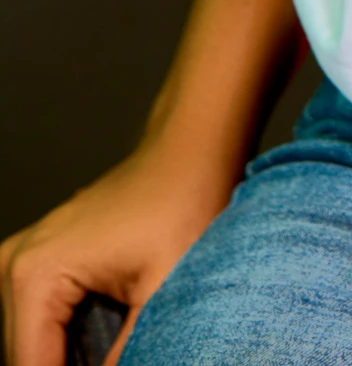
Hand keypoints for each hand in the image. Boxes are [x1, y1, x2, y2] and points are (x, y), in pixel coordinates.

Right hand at [1, 138, 234, 365]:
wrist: (189, 152)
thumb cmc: (183, 204)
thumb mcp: (160, 295)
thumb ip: (126, 357)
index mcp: (36, 276)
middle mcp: (16, 267)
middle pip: (26, 359)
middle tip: (122, 359)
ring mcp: (22, 263)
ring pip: (31, 347)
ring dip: (69, 361)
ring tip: (118, 351)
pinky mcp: (39, 265)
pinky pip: (42, 327)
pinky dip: (71, 346)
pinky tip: (110, 343)